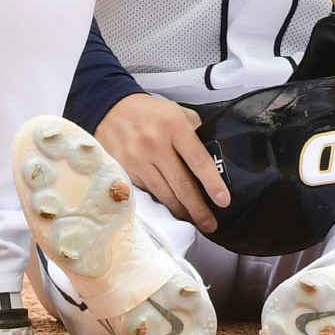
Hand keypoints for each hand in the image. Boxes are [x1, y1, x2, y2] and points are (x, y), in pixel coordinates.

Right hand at [94, 94, 229, 231]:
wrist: (111, 110)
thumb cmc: (150, 112)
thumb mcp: (178, 111)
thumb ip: (195, 130)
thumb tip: (211, 153)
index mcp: (174, 126)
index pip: (198, 159)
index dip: (212, 182)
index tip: (223, 200)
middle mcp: (155, 144)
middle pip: (181, 183)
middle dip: (198, 208)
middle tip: (211, 223)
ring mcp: (138, 160)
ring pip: (164, 193)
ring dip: (181, 210)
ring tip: (195, 220)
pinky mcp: (124, 172)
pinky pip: (148, 192)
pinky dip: (161, 202)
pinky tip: (172, 208)